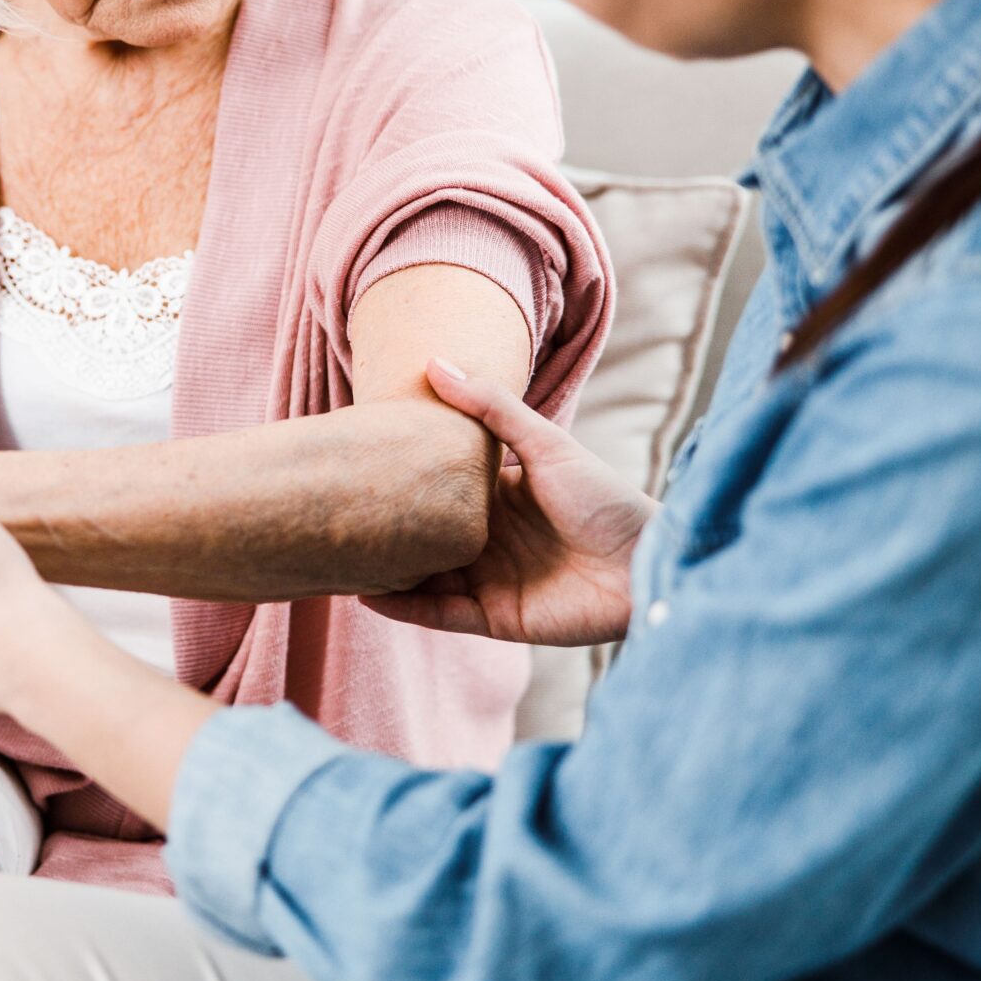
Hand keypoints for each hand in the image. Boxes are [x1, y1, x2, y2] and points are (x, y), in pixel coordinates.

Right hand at [362, 359, 652, 646]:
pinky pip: (441, 614)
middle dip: (387, 527)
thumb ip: (490, 408)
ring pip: (426, 576)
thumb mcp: (546, 443)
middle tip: (333, 512)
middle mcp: (491, 538)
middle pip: (427, 533)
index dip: (404, 478)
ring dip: (389, 570)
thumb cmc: (606, 499)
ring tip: (339, 555)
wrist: (647, 564)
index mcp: (501, 496)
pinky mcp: (497, 617)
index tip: (358, 463)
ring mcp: (492, 579)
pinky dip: (407, 608)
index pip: (441, 487)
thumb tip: (434, 362)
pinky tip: (369, 595)